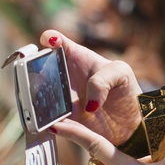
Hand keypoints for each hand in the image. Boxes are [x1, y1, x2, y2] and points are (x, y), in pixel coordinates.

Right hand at [40, 29, 143, 145]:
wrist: (130, 121)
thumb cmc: (125, 90)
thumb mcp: (121, 73)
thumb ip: (102, 80)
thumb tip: (87, 105)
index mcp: (76, 58)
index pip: (55, 41)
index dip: (50, 39)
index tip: (52, 42)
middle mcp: (62, 76)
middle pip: (37, 69)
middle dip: (34, 72)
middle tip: (46, 79)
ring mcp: (59, 97)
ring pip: (38, 96)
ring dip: (41, 101)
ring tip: (62, 108)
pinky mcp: (61, 119)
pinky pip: (48, 121)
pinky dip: (50, 123)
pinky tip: (59, 125)